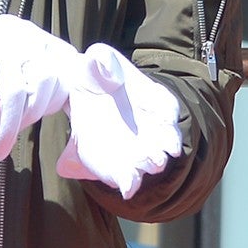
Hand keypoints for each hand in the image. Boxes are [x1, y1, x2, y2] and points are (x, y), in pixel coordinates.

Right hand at [0, 17, 81, 159]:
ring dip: (8, 127)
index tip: (45, 118)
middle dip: (33, 115)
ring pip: (16, 92)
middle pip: (46, 80)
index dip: (59, 97)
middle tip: (17, 132)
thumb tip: (71, 103)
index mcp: (33, 38)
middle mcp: (18, 34)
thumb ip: (41, 84)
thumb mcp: (13, 80)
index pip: (65, 66)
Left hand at [56, 44, 181, 198]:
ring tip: (150, 165)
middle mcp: (152, 126)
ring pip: (152, 161)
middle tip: (163, 151)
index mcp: (152, 99)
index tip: (167, 119)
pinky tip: (127, 189)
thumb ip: (103, 60)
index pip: (167, 107)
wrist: (79, 95)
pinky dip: (129, 183)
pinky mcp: (119, 164)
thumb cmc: (95, 74)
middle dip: (167, 145)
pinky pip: (128, 178)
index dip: (168, 114)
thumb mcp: (98, 59)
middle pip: (167, 139)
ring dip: (152, 164)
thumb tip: (106, 67)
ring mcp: (138, 147)